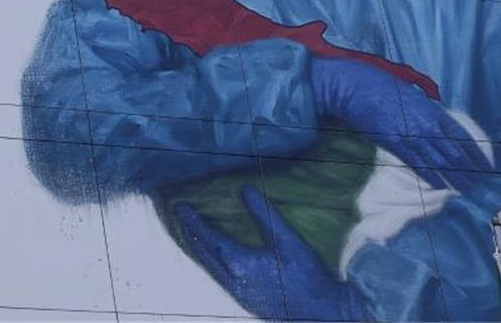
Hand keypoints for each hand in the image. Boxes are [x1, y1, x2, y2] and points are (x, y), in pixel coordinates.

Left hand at [176, 186, 370, 320]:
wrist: (320, 313)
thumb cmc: (307, 276)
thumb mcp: (288, 240)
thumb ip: (264, 214)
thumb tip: (244, 189)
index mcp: (241, 265)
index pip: (209, 239)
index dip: (193, 222)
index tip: (180, 206)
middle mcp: (234, 282)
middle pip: (204, 255)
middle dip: (191, 234)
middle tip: (180, 216)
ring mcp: (240, 294)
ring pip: (210, 269)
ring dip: (199, 249)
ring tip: (192, 234)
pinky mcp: (247, 301)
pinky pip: (219, 277)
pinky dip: (211, 262)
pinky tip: (216, 259)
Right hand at [310, 56, 491, 192]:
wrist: (360, 88)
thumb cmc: (386, 88)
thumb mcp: (415, 98)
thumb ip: (429, 113)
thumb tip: (439, 126)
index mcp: (435, 112)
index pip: (463, 137)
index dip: (477, 153)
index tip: (486, 165)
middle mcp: (428, 126)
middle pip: (455, 153)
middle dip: (469, 170)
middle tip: (479, 184)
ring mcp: (413, 137)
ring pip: (440, 162)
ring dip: (455, 178)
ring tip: (466, 189)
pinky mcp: (397, 146)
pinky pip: (419, 165)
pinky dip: (432, 177)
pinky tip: (442, 187)